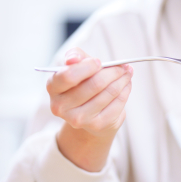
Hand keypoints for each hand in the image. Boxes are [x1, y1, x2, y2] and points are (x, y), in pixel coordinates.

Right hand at [46, 48, 132, 170]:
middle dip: (113, 72)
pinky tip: (126, 85)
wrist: (89, 112)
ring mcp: (78, 119)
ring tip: (127, 73)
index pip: (68, 76)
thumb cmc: (82, 82)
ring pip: (110, 92)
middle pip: (95, 84)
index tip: (99, 62)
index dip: (88, 67)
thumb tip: (73, 59)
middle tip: (123, 66)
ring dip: (123, 79)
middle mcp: (61, 106)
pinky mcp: (96, 125)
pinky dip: (125, 91)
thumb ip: (75, 56)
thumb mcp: (76, 66)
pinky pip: (118, 103)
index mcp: (53, 87)